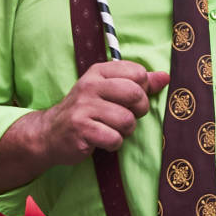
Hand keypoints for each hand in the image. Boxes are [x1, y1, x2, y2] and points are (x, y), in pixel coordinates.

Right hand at [40, 59, 169, 163]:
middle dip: (139, 111)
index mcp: (99, 72)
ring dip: (125, 130)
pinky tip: (102, 140)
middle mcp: (90, 86)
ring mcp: (83, 107)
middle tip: (127, 117)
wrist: (50, 133)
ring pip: (127, 120)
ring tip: (112, 129)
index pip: (137, 73)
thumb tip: (165, 77)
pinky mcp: (80, 129)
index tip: (131, 100)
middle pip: (135, 94)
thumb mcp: (108, 91)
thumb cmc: (86, 111)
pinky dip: (113, 144)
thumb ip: (137, 83)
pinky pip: (114, 139)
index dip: (143, 90)